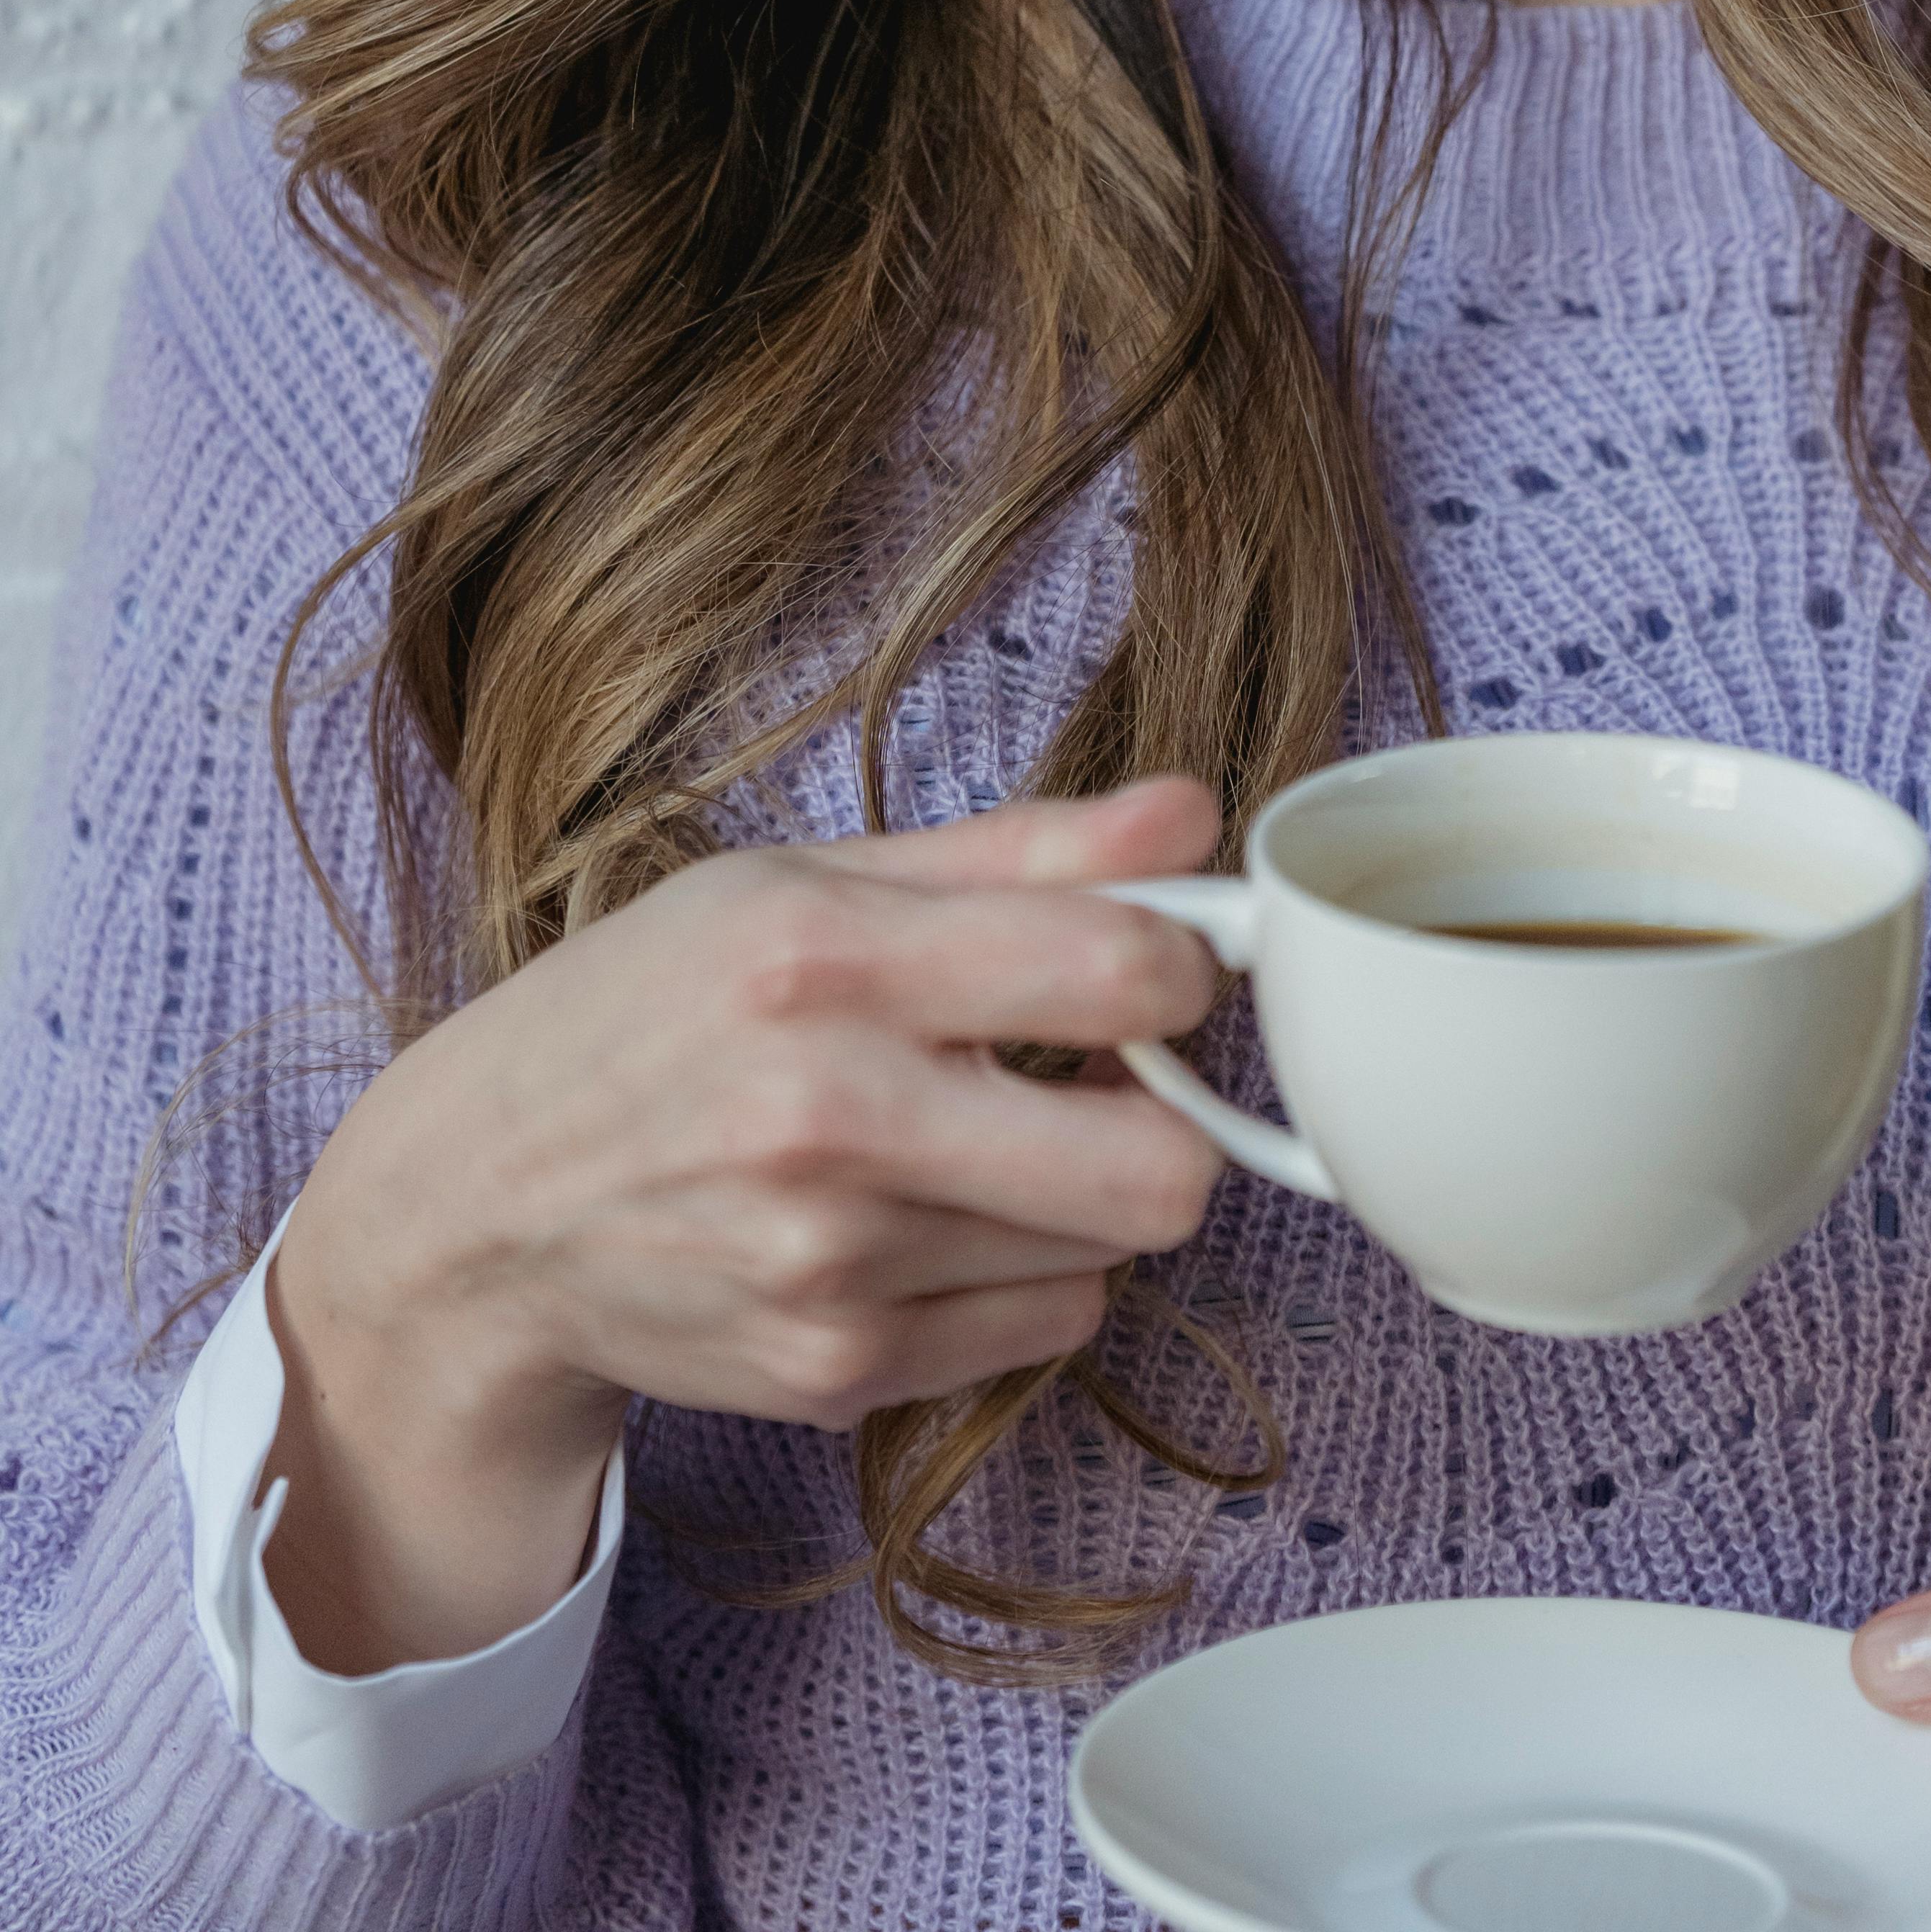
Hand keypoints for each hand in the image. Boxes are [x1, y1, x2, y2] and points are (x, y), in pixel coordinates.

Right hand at [261, 774, 1225, 1675]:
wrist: (475, 1212)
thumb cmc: (647, 1013)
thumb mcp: (807, 880)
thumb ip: (1022, 851)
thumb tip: (1195, 820)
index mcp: (826, 956)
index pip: (1122, 970)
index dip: (1186, 964)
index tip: (1158, 959)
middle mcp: (832, 1116)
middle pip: (1159, 1167)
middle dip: (1172, 1111)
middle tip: (1108, 1069)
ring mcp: (834, 1264)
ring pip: (1110, 1245)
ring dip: (1083, 1187)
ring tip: (985, 1132)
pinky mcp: (836, 1370)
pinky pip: (1045, 1323)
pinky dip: (1023, 1269)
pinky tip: (932, 1215)